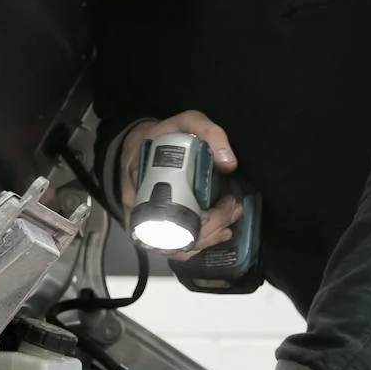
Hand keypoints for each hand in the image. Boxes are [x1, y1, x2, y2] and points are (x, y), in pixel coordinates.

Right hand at [119, 111, 241, 258]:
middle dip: (213, 229)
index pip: (174, 214)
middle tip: (234, 210)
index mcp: (145, 180)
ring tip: (229, 223)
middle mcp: (140, 207)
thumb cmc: (162, 135)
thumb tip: (228, 164)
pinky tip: (215, 235)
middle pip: (178, 236)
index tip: (227, 202)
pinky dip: (196, 246)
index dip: (206, 219)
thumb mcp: (187, 121)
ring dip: (207, 239)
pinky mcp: (150, 229)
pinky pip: (171, 248)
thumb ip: (210, 133)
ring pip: (176, 247)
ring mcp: (143, 222)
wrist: (137, 144)